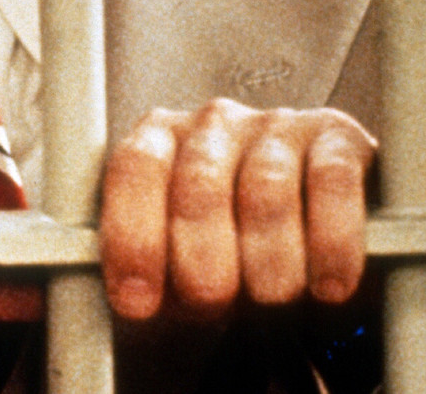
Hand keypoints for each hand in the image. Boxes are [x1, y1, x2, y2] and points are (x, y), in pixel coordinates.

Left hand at [100, 99, 376, 321]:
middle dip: (201, 253)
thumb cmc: (225, 258)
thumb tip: (87, 303)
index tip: (137, 300)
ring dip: (268, 254)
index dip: (132, 235)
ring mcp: (276, 124)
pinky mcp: (337, 136)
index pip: (134, 170)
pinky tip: (330, 286)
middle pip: (199, 183)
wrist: (305, 249)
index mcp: (159, 139)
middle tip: (209, 303)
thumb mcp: (174, 267)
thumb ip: (142, 272)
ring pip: (266, 186)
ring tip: (271, 299)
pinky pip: (332, 179)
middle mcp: (214, 123)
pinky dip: (332, 238)